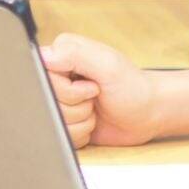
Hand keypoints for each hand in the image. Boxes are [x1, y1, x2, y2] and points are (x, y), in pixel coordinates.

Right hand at [39, 32, 162, 148]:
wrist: (148, 114)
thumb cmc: (133, 87)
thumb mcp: (107, 65)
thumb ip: (74, 55)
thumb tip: (43, 56)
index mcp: (62, 54)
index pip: (41, 75)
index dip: (65, 88)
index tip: (89, 85)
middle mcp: (57, 76)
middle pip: (47, 101)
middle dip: (76, 105)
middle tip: (96, 96)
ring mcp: (60, 99)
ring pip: (53, 120)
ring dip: (81, 120)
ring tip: (96, 108)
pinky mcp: (64, 121)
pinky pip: (60, 135)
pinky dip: (81, 133)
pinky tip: (93, 122)